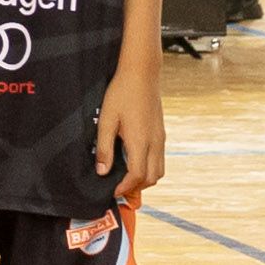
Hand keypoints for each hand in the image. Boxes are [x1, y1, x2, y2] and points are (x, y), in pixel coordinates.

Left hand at [95, 68, 165, 201]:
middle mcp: (155, 142)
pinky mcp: (161, 133)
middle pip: (152, 178)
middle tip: (118, 186)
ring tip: (126, 176)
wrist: (142, 74)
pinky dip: (149, 167)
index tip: (112, 190)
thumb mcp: (106, 120)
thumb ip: (104, 148)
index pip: (137, 176)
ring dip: (144, 178)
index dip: (125, 187)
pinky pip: (160, 158)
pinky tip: (134, 161)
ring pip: (159, 170)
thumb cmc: (121, 93)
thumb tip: (102, 171)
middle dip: (136, 187)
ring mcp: (161, 138)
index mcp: (140, 141)